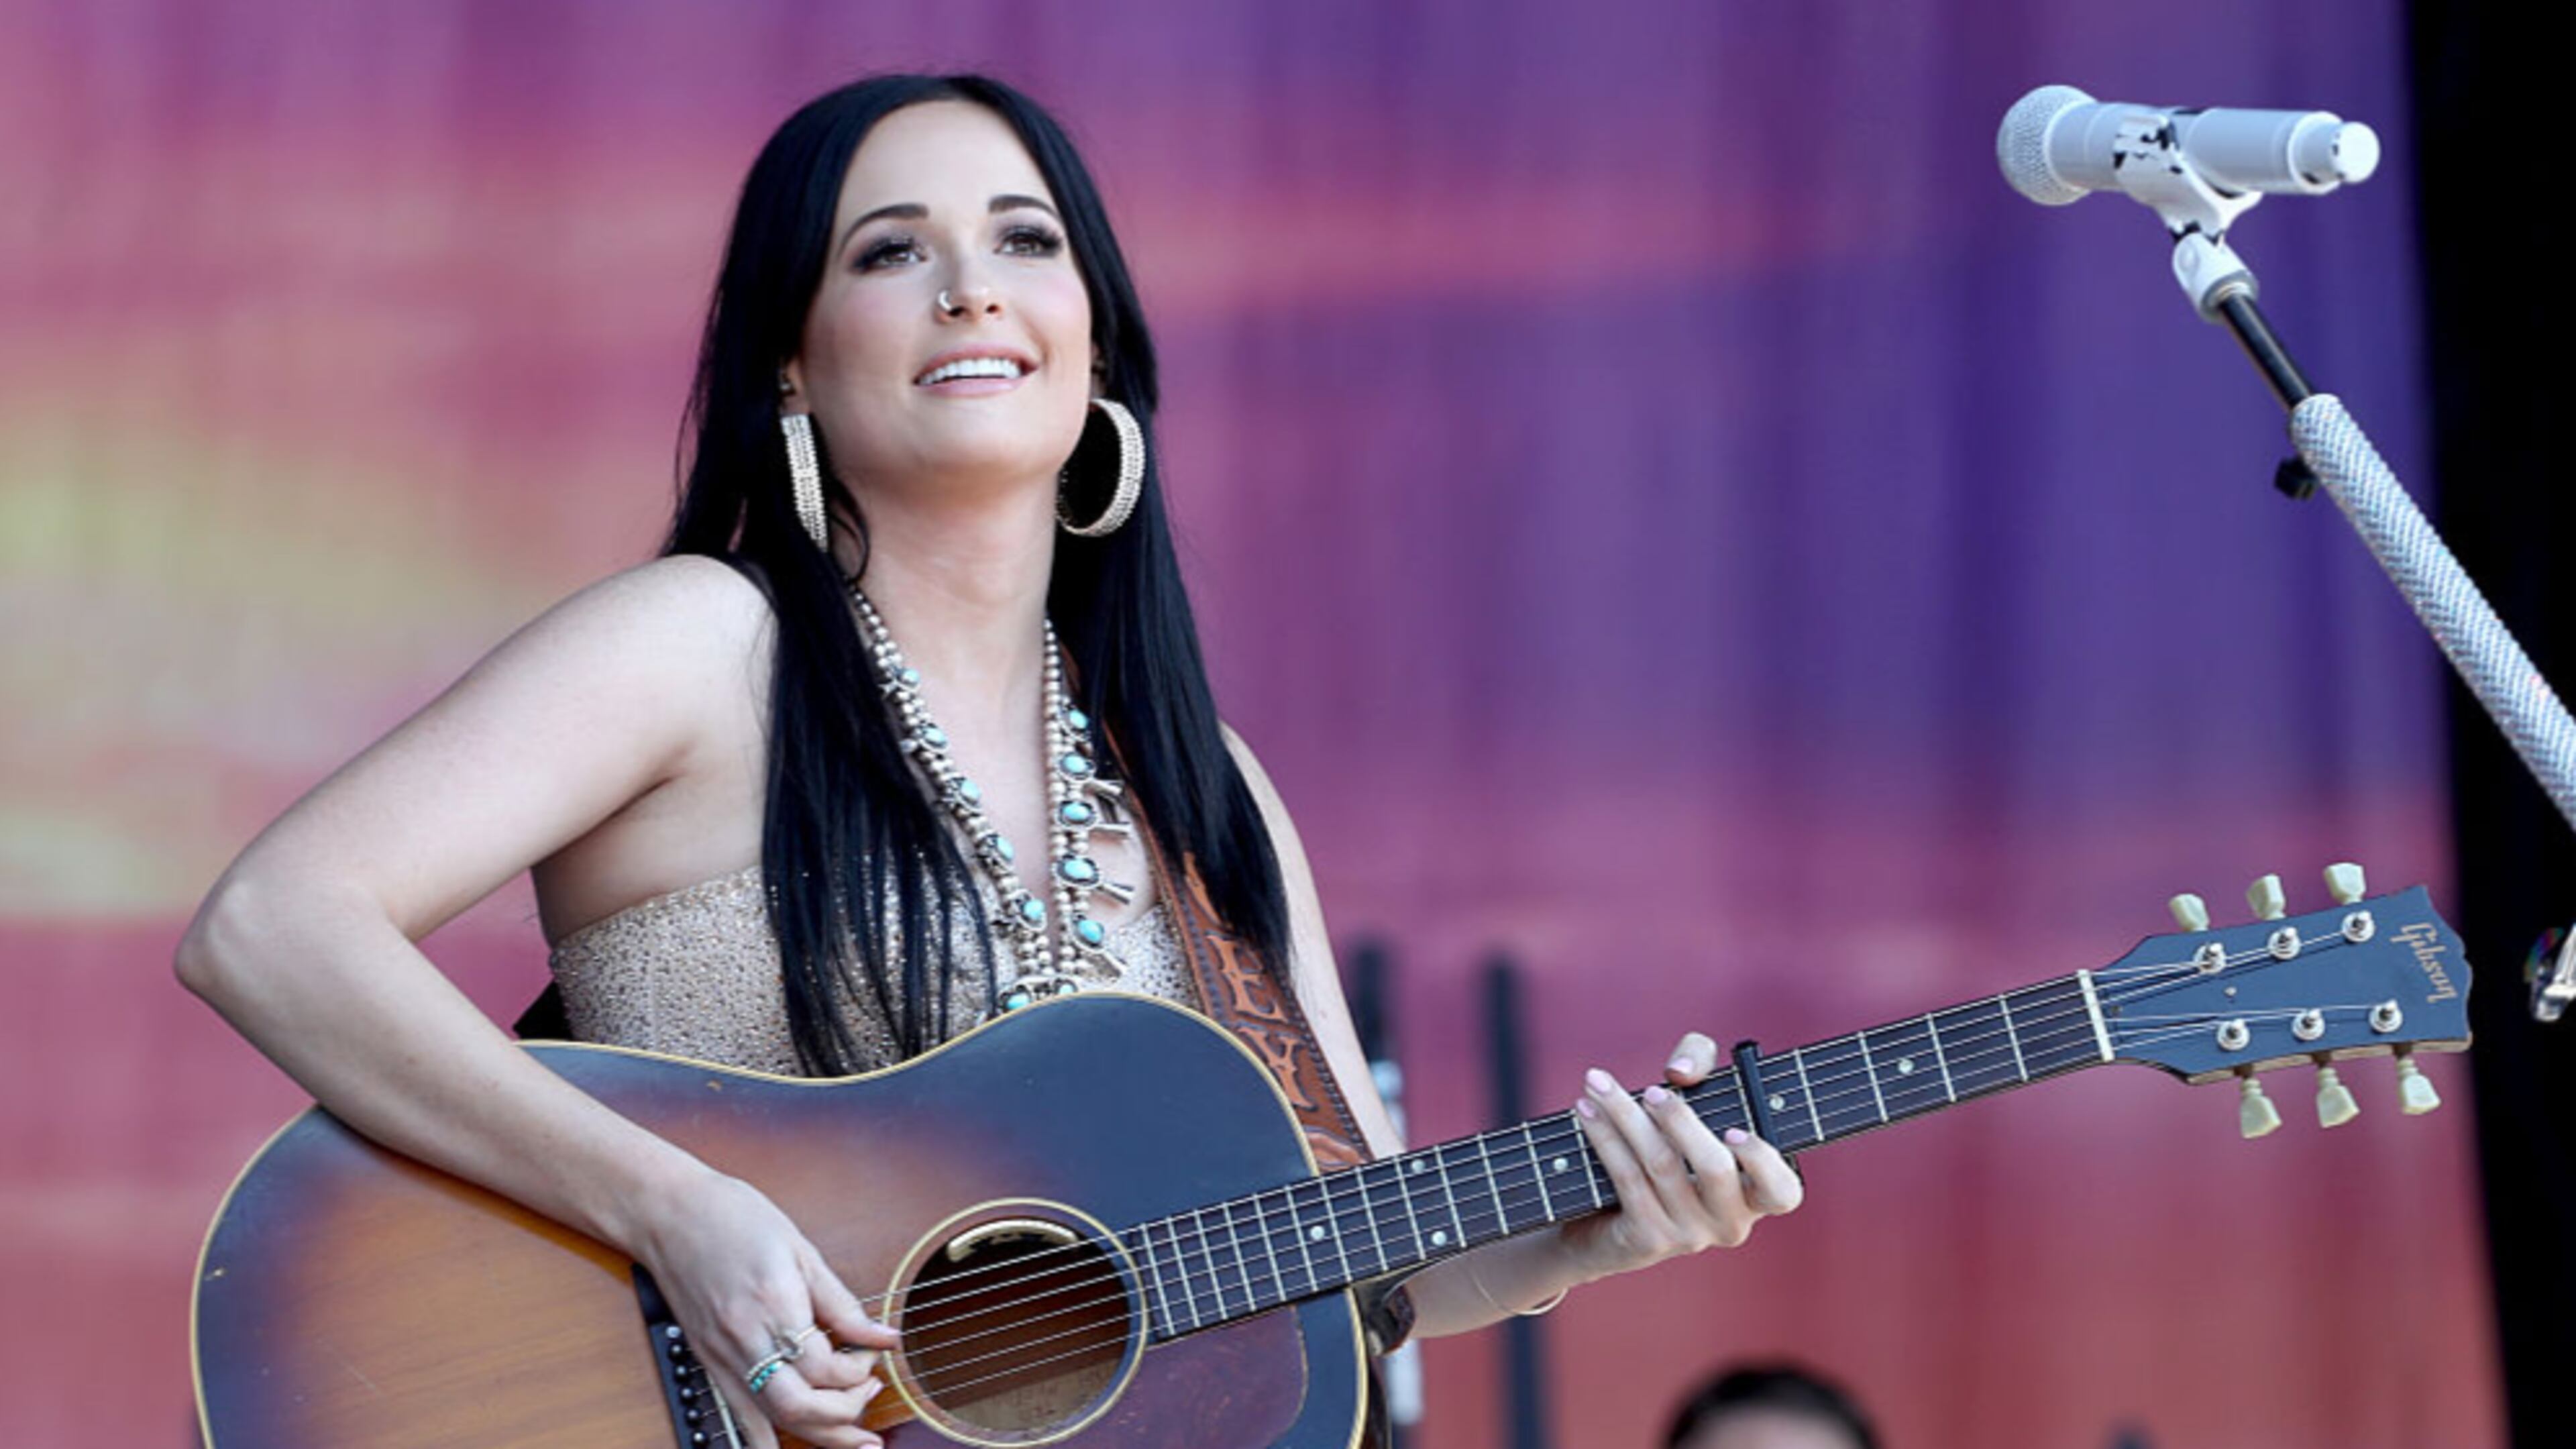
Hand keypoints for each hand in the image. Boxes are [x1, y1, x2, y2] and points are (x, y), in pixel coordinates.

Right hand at [632, 1169, 900, 1448]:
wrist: (668, 1214)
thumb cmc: (733, 1218)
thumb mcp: (802, 1250)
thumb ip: (843, 1304)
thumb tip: (884, 1337)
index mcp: (775, 1305)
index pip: (824, 1367)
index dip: (858, 1370)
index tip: (870, 1354)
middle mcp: (745, 1339)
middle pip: (798, 1408)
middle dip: (844, 1415)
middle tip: (868, 1394)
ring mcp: (721, 1357)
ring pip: (771, 1421)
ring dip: (818, 1434)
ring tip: (853, 1438)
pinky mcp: (707, 1363)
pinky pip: (739, 1416)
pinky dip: (766, 1439)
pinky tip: (787, 1447)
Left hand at [1555, 1032, 1803, 1281]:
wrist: (1606, 1222)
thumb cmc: (1666, 1144)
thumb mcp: (1692, 1096)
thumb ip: (1699, 1062)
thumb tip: (1680, 1072)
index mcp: (1753, 1195)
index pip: (1782, 1192)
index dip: (1763, 1163)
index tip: (1733, 1131)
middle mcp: (1728, 1222)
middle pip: (1714, 1169)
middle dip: (1681, 1121)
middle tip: (1651, 1091)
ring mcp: (1688, 1236)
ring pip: (1661, 1165)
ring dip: (1625, 1116)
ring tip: (1598, 1083)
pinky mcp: (1647, 1240)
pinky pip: (1627, 1178)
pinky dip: (1604, 1137)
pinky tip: (1586, 1109)